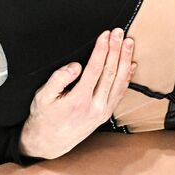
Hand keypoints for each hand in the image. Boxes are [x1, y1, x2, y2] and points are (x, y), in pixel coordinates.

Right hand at [19, 29, 135, 159]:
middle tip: (118, 32)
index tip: (105, 35)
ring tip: (129, 43)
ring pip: (120, 81)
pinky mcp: (107, 114)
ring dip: (125, 59)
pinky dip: (128, 77)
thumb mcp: (43, 97)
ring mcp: (103, 111)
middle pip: (110, 72)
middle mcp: (95, 106)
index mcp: (78, 100)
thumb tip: (75, 66)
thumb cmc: (45, 117)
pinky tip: (131, 64)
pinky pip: (121, 92)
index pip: (95, 69)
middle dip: (115, 49)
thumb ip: (58, 79)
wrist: (50, 142)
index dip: (101, 50)